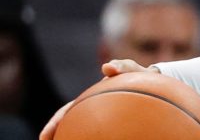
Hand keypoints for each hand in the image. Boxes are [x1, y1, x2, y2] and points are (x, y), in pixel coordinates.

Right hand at [39, 61, 159, 138]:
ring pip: (84, 130)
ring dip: (74, 136)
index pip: (66, 112)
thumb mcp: (130, 68)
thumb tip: (107, 67)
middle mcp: (92, 110)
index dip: (54, 124)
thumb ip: (121, 66)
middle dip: (58, 135)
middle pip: (70, 124)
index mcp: (88, 99)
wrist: (154, 81)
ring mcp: (102, 117)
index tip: (45, 136)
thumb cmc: (138, 74)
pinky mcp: (115, 123)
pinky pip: (106, 133)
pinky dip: (100, 137)